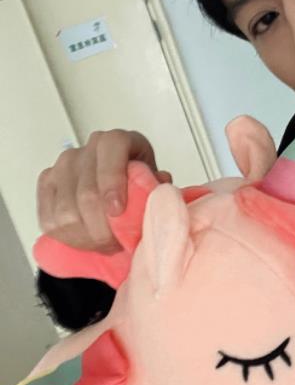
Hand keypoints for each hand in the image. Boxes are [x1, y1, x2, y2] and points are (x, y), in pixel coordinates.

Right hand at [36, 130, 171, 252]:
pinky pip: (49, 218)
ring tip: (104, 244)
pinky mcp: (48, 183)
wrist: (119, 183)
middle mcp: (89, 148)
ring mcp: (64, 164)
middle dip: (102, 226)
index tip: (118, 211)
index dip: (112, 183)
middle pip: (86, 192)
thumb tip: (157, 196)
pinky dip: (68, 236)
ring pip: (66, 211)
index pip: (111, 151)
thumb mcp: (155, 180)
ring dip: (86, 236)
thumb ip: (157, 187)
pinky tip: (85, 239)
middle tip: (117, 242)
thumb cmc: (138, 180)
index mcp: (118, 140)